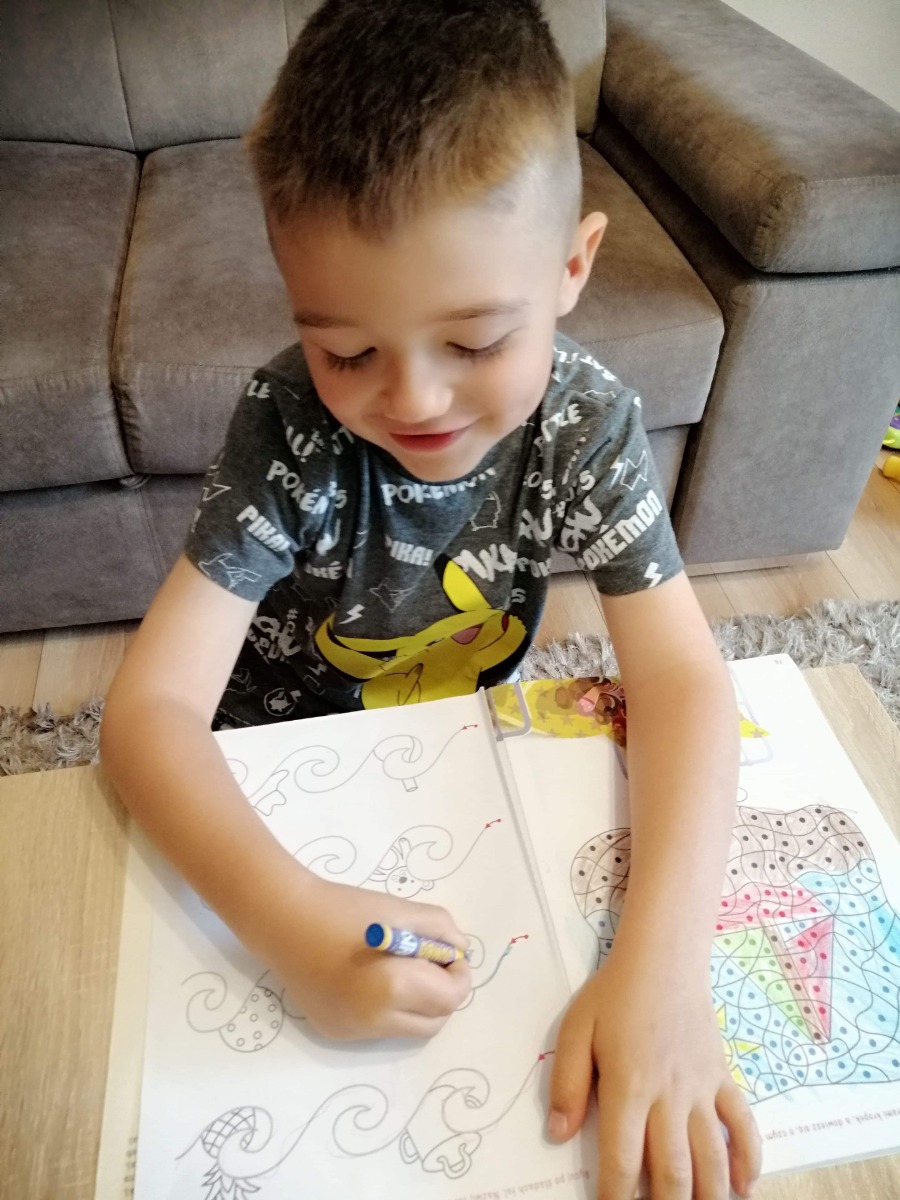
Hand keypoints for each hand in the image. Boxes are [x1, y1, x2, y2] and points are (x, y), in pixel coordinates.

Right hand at [263, 873, 471, 1040]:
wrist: (283, 920)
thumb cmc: (344, 908)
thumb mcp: (402, 910)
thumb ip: (441, 930)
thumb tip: (459, 951)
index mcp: (392, 989)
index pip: (450, 999)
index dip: (458, 974)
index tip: (447, 952)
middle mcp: (374, 1021)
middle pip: (434, 1022)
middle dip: (441, 994)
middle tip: (429, 962)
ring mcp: (353, 1032)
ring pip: (407, 1028)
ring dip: (416, 1003)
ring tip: (398, 966)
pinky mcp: (336, 1032)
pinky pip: (378, 1027)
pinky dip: (387, 1007)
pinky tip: (368, 978)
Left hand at [548, 948, 761, 1198]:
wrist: (664, 958)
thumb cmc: (614, 994)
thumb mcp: (575, 1030)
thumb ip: (567, 1083)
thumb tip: (559, 1134)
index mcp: (629, 1086)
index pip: (622, 1159)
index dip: (616, 1196)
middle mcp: (670, 1095)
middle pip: (673, 1171)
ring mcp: (702, 1089)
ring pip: (712, 1157)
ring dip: (707, 1194)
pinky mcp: (723, 1079)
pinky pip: (743, 1125)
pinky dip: (748, 1159)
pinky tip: (744, 1187)